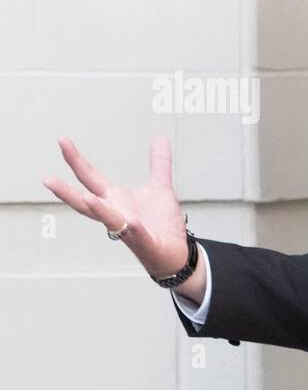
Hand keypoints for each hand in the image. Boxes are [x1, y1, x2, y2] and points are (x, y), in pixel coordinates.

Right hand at [43, 135, 200, 293]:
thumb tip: (160, 137)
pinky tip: (131, 221)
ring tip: (85, 199)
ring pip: (107, 219)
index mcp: (115, 199)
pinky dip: (132, 228)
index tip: (62, 141)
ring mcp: (127, 229)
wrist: (176, 252)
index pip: (90, 177)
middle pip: (86, 201)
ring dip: (96, 210)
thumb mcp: (161, 188)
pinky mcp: (145, 242)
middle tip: (48, 180)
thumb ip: (159, 163)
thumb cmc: (162, 224)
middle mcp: (116, 213)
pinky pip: (136, 234)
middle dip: (67, 191)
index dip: (76, 160)